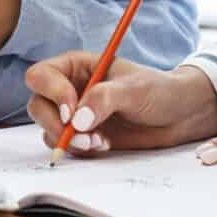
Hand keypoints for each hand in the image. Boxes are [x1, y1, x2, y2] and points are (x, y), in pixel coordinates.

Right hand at [25, 55, 216, 154]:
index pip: (42, 75)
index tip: (72, 112)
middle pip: (38, 105)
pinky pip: (64, 145)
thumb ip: (104, 98)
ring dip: (68, 140)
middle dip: (55, 124)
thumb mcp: (134, 89)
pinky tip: (103, 145)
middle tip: (82, 136)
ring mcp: (74, 114)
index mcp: (76, 66)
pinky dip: (79, 150)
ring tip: (98, 142)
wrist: (178, 116)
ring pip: (47, 128)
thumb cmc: (158, 91)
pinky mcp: (83, 135)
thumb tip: (77, 120)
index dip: (52, 93)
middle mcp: (69, 88)